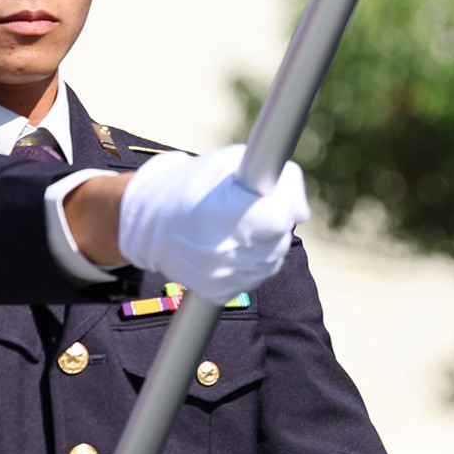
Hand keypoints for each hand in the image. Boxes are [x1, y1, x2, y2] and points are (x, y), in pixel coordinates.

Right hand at [116, 145, 308, 299]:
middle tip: (252, 210)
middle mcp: (219, 249)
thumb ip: (280, 180)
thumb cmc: (199, 183)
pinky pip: (254, 278)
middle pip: (278, 241)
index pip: (279, 218)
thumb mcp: (235, 163)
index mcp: (222, 212)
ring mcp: (218, 274)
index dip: (281, 205)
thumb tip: (302, 214)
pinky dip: (252, 264)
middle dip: (274, 224)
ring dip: (266, 244)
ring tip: (243, 227)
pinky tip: (236, 246)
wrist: (151, 219)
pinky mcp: (216, 290)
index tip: (268, 197)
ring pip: (270, 262)